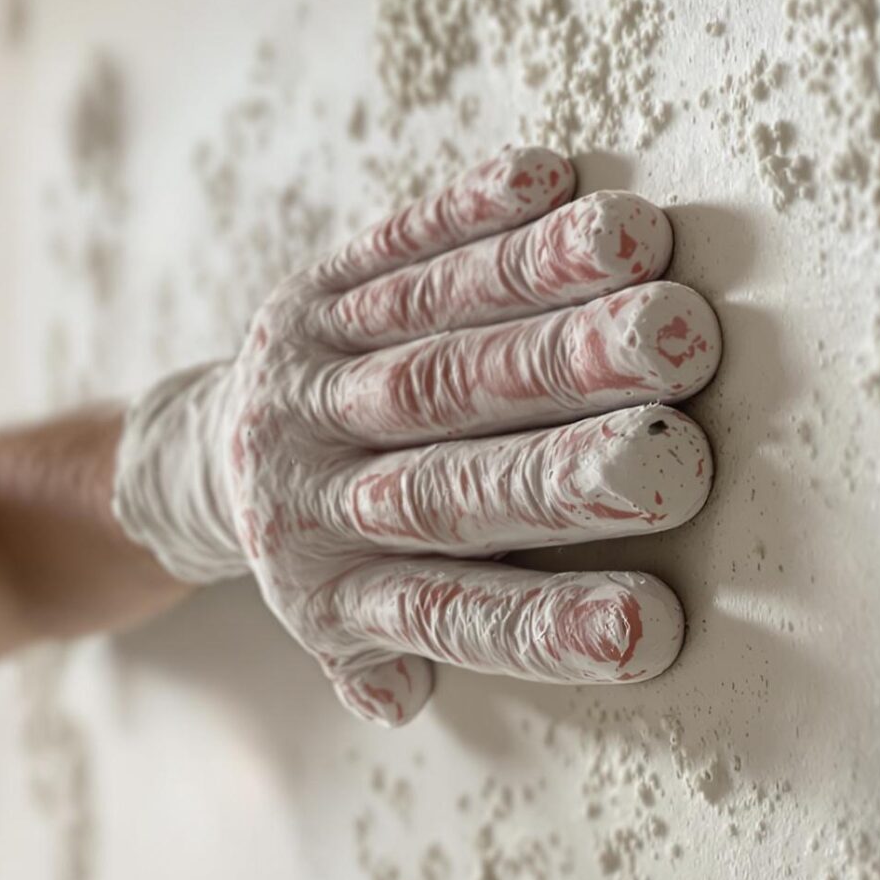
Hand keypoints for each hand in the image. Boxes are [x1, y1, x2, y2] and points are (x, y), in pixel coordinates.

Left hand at [112, 147, 719, 724]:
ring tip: (663, 302)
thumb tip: (401, 695)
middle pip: (449, 479)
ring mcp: (313, 378)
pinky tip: (561, 185)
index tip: (654, 628)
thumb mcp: (344, 629)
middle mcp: (316, 487)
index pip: (450, 613)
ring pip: (436, 344)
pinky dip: (476, 213)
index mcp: (334, 589)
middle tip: (676, 460)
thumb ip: (387, 658)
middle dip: (564, 470)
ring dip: (549, 321)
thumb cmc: (337, 552)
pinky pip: (399, 244)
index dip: (549, 626)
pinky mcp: (315, 287)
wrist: (203, 454)